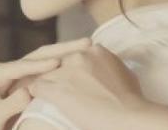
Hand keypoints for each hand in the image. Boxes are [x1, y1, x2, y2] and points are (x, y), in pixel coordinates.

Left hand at [0, 38, 90, 129]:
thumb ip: (10, 104)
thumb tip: (31, 91)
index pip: (24, 64)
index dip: (42, 64)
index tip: (59, 63)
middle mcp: (11, 70)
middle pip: (40, 55)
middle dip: (63, 48)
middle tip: (86, 42)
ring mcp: (21, 77)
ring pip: (47, 62)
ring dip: (67, 54)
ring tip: (87, 47)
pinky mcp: (28, 87)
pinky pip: (48, 76)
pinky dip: (63, 69)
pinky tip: (78, 64)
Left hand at [29, 44, 145, 129]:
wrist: (126, 116)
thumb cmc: (132, 100)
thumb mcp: (124, 73)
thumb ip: (110, 66)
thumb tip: (107, 71)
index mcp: (95, 50)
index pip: (74, 54)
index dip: (71, 68)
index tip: (71, 79)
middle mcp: (79, 55)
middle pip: (59, 61)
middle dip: (57, 74)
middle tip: (57, 87)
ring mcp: (66, 71)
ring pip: (45, 73)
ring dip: (44, 84)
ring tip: (41, 96)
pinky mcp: (56, 89)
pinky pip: (36, 87)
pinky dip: (35, 95)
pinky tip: (35, 102)